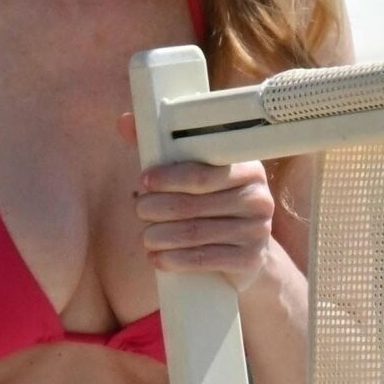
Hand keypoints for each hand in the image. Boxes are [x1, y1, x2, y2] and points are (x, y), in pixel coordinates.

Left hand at [116, 112, 275, 295]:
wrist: (244, 253)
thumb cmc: (212, 205)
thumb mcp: (193, 177)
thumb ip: (162, 149)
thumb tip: (126, 122)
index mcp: (246, 168)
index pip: (202, 173)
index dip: (168, 178)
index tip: (143, 182)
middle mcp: (258, 197)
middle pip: (194, 204)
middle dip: (158, 208)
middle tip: (138, 210)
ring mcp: (257, 230)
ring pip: (196, 233)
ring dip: (161, 236)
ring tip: (144, 237)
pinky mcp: (250, 259)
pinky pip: (206, 259)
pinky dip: (175, 260)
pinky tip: (157, 258)